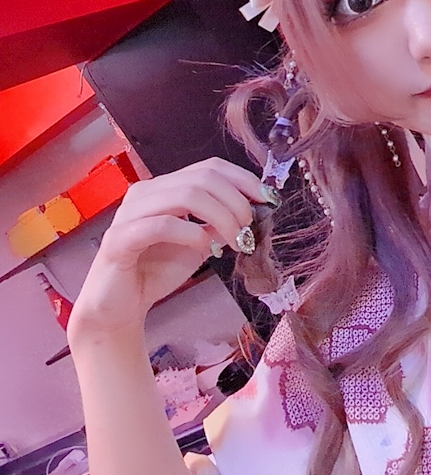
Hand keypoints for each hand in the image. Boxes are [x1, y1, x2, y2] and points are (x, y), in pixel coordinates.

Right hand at [68, 158, 264, 340]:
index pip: (209, 168)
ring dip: (221, 217)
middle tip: (249, 228)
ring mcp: (130, 213)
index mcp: (165, 188)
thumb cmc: (157, 270)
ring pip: (185, 195)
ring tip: (234, 240)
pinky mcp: (120, 238)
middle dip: (236, 201)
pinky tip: (205, 249)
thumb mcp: (200, 242)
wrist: (120, 306)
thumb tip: (252, 210)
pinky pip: (162, 224)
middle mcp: (146, 193)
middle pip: (202, 178)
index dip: (242, 179)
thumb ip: (219, 223)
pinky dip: (192, 234)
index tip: (267, 198)